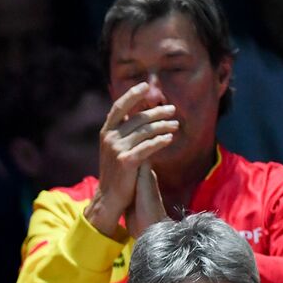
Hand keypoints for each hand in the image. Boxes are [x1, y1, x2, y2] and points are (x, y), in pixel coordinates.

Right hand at [84, 83, 177, 237]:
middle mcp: (110, 138)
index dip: (132, 94)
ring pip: (145, 131)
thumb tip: (141, 115)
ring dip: (163, 126)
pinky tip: (170, 138)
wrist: (109, 197)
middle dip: (157, 112)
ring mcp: (117, 149)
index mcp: (106, 132)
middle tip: (173, 110)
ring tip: (176, 125)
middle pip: (138, 118)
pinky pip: (148, 147)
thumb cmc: (117, 172)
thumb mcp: (116, 148)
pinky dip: (160, 141)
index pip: (119, 107)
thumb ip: (125, 132)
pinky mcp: (127, 161)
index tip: (146, 85)